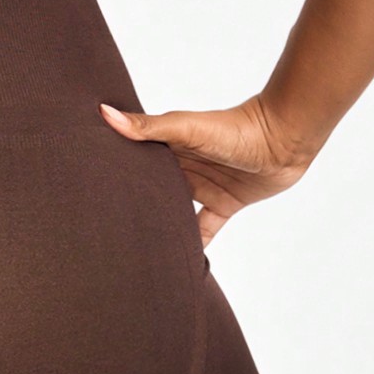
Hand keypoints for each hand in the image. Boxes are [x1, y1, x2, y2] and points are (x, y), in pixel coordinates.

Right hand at [97, 93, 318, 246]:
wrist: (284, 141)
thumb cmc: (236, 127)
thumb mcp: (187, 127)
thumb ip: (149, 126)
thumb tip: (105, 113)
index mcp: (169, 145)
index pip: (136, 159)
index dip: (116, 170)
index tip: (88, 185)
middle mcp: (183, 166)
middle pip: (153, 188)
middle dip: (134, 203)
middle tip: (104, 225)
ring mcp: (204, 186)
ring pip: (175, 210)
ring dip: (161, 224)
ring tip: (134, 245)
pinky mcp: (224, 204)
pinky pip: (205, 228)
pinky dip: (195, 243)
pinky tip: (179, 260)